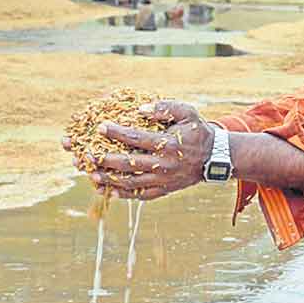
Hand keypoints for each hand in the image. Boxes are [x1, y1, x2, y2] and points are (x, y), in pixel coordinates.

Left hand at [62, 100, 211, 199]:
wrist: (215, 157)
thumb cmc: (198, 131)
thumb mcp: (187, 112)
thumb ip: (165, 108)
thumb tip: (140, 109)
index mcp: (168, 144)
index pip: (136, 138)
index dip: (116, 132)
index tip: (100, 126)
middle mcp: (163, 165)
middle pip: (128, 164)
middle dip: (105, 159)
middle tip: (88, 154)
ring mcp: (163, 180)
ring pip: (131, 182)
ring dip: (110, 179)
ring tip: (92, 174)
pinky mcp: (164, 190)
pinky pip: (141, 195)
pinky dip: (124, 194)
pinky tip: (110, 190)